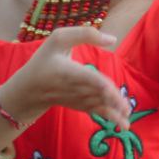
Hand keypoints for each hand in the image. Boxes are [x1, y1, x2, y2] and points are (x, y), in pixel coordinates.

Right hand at [0, 26, 129, 129]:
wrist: (30, 87)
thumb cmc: (45, 59)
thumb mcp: (58, 39)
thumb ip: (85, 34)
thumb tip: (112, 39)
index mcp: (70, 71)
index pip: (87, 78)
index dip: (99, 84)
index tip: (111, 91)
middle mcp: (75, 87)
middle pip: (97, 94)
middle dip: (111, 102)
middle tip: (126, 110)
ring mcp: (79, 98)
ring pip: (99, 105)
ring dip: (114, 113)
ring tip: (128, 121)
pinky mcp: (81, 105)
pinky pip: (97, 112)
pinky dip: (110, 118)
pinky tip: (123, 125)